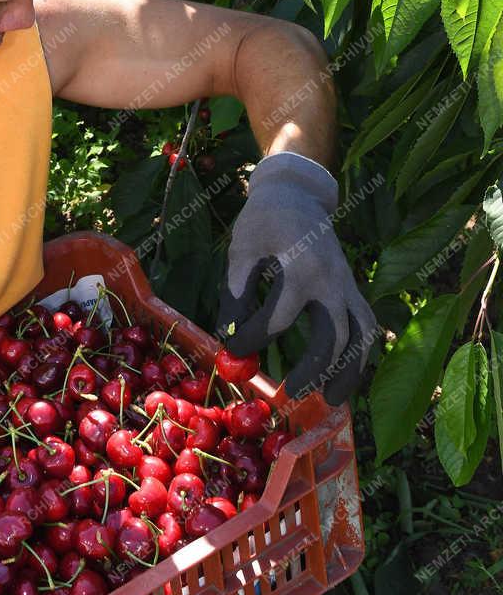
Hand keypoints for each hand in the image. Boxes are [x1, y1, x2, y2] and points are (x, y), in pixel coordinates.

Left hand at [215, 152, 377, 404]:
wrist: (297, 194)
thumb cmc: (263, 220)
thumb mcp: (242, 250)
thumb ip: (236, 292)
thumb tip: (227, 337)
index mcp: (301, 268)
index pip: (278, 319)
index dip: (251, 338)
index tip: (232, 348)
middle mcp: (332, 281)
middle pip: (333, 336)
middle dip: (315, 369)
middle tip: (291, 393)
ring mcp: (348, 286)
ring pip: (361, 336)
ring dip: (351, 370)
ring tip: (334, 399)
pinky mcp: (353, 289)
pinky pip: (366, 326)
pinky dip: (361, 354)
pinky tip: (347, 377)